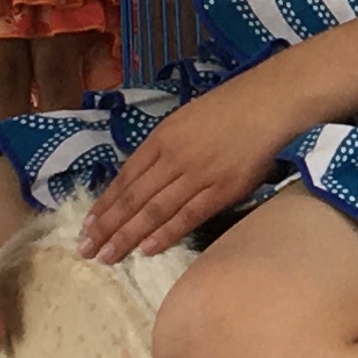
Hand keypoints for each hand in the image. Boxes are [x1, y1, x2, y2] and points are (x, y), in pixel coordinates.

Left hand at [79, 74, 304, 264]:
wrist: (271, 102)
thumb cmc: (232, 107)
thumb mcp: (187, 119)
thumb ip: (166, 147)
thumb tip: (146, 176)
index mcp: (163, 138)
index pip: (125, 177)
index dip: (106, 203)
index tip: (88, 224)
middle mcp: (174, 157)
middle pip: (133, 198)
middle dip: (107, 226)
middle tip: (85, 250)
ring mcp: (198, 174)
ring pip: (154, 210)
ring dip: (128, 235)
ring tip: (107, 255)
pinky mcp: (224, 189)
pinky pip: (189, 215)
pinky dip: (166, 234)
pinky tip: (146, 249)